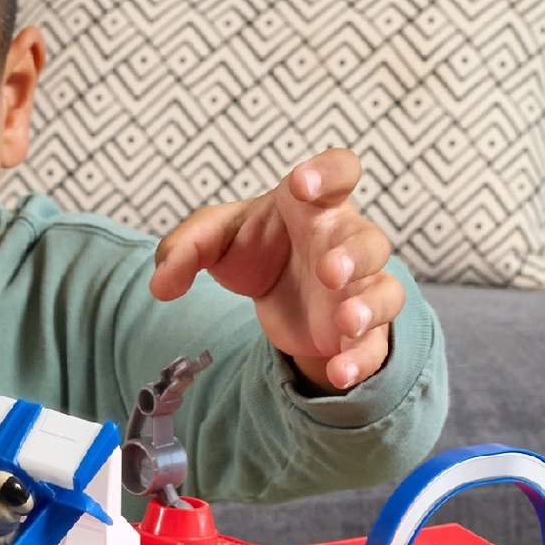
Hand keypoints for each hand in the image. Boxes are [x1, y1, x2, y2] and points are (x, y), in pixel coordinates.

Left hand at [150, 149, 404, 392]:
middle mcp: (344, 242)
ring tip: (345, 321)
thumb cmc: (256, 248)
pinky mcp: (359, 332)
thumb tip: (160, 285)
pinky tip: (339, 373)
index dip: (327, 173)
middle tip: (328, 270)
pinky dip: (360, 360)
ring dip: (368, 305)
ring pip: (384, 290)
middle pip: (368, 240)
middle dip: (353, 255)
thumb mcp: (214, 239)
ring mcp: (358, 288)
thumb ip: (183, 249)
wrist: (277, 296)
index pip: (339, 171)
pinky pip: (374, 345)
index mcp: (315, 205)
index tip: (300, 185)